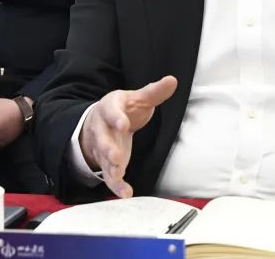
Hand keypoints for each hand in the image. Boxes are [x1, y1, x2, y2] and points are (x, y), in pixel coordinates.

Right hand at [79, 75, 176, 198]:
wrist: (101, 121)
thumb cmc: (124, 108)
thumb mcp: (138, 98)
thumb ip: (154, 92)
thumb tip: (173, 80)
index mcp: (110, 107)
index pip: (111, 111)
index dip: (116, 117)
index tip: (123, 124)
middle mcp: (101, 127)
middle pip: (102, 138)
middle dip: (108, 148)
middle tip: (116, 157)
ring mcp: (102, 147)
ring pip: (103, 158)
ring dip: (110, 168)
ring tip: (118, 175)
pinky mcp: (106, 163)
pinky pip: (109, 175)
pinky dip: (116, 185)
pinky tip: (126, 193)